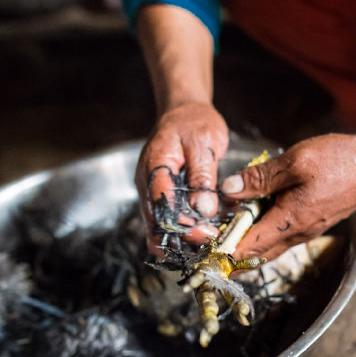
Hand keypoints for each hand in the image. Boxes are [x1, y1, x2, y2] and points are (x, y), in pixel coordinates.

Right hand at [135, 101, 228, 254]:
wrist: (184, 111)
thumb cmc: (194, 122)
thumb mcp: (204, 143)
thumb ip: (203, 175)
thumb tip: (203, 208)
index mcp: (155, 165)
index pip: (163, 203)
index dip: (182, 224)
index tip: (205, 234)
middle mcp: (147, 181)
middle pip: (155, 220)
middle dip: (180, 238)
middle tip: (208, 244)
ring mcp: (150, 190)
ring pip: (157, 225)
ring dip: (179, 240)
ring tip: (204, 245)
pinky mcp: (159, 195)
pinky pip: (164, 220)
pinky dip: (178, 232)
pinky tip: (197, 238)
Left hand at [220, 133, 355, 260]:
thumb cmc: (340, 161)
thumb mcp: (294, 162)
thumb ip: (259, 178)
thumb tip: (229, 189)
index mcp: (289, 222)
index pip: (247, 248)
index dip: (223, 251)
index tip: (202, 246)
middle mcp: (298, 234)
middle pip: (256, 254)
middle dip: (230, 250)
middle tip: (207, 239)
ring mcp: (307, 230)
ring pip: (269, 244)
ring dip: (247, 238)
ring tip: (227, 223)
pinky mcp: (314, 221)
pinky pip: (282, 233)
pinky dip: (263, 228)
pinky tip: (255, 209)